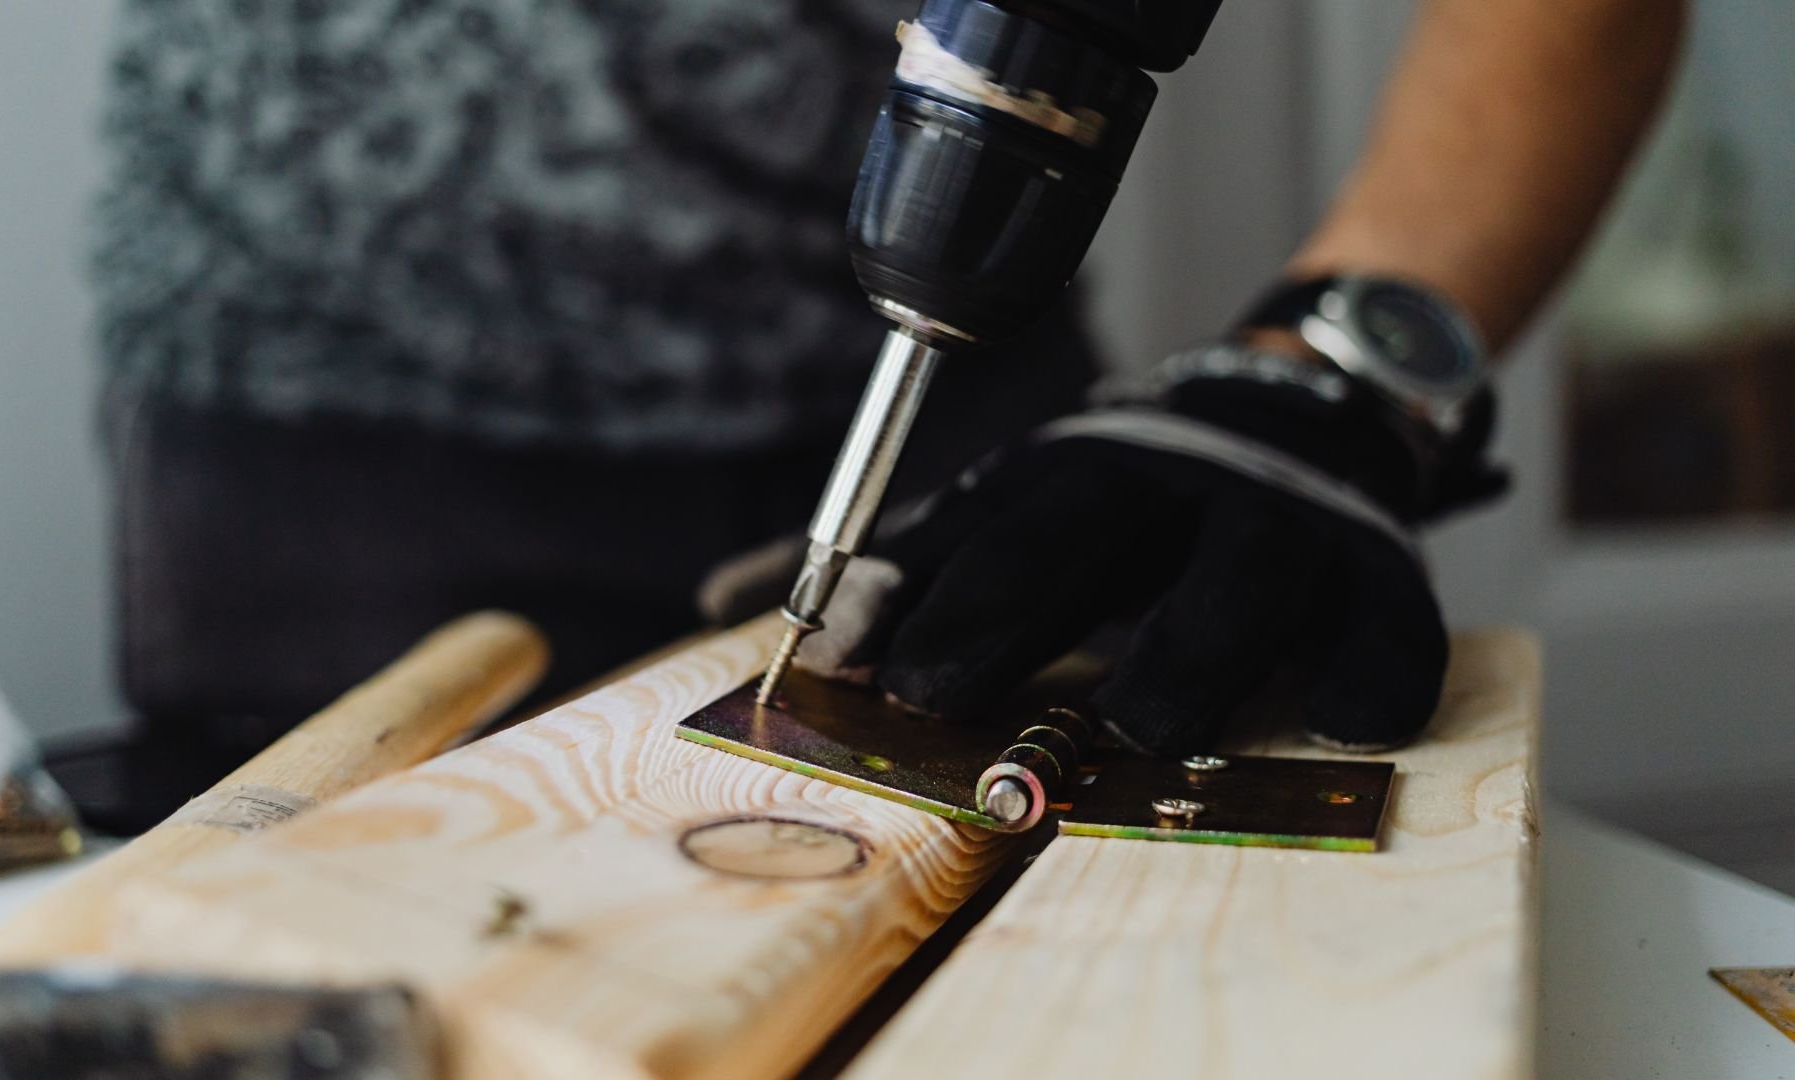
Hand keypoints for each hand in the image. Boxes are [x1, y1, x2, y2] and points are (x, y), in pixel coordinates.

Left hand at [721, 346, 1503, 754]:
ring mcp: (1274, 527)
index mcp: (1065, 475)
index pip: (972, 533)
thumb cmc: (1127, 498)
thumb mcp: (1011, 506)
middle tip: (936, 689)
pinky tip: (1346, 719)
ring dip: (1186, 651)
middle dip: (1001, 611)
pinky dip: (1369, 674)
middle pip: (1075, 539)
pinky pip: (1385, 626)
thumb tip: (720, 603)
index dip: (908, 597)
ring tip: (1149, 722)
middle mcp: (1161, 488)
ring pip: (1232, 580)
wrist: (1304, 403)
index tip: (846, 669)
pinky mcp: (1378, 573)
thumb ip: (897, 563)